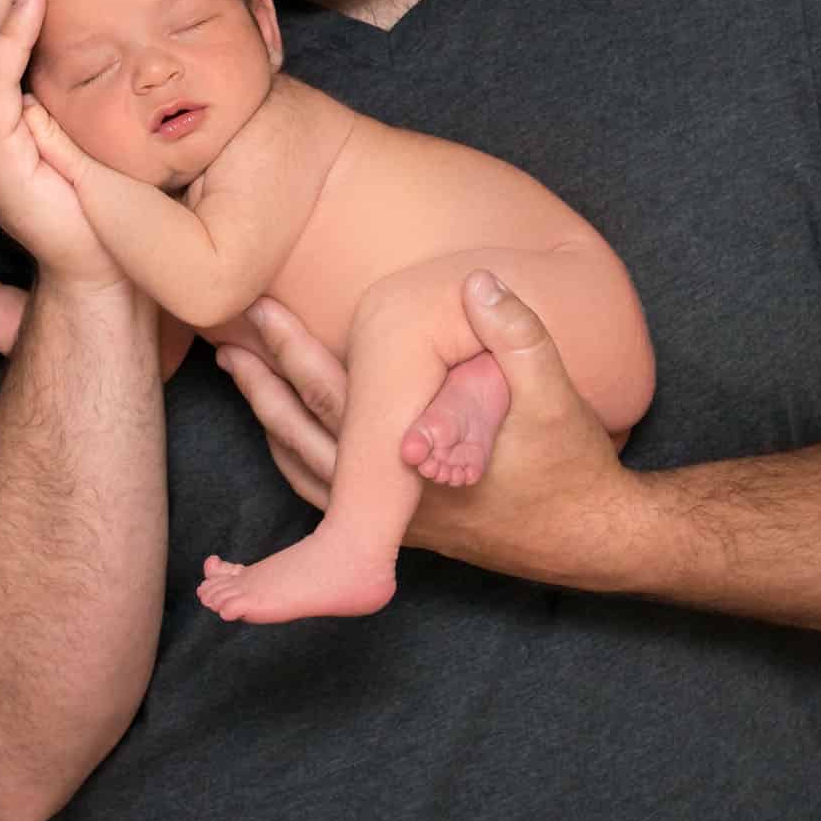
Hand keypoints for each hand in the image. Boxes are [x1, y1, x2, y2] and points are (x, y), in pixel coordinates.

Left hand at [217, 274, 637, 585]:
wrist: (592, 538)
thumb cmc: (573, 463)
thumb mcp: (556, 393)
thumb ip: (519, 335)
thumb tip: (481, 282)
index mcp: (416, 463)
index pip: (335, 399)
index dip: (291, 352)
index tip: (258, 312)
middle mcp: (393, 499)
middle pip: (305, 433)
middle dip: (263, 381)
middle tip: (228, 335)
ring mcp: (394, 519)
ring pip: (308, 469)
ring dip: (271, 419)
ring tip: (243, 373)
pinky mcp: (402, 528)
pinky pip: (327, 494)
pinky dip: (297, 456)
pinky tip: (287, 430)